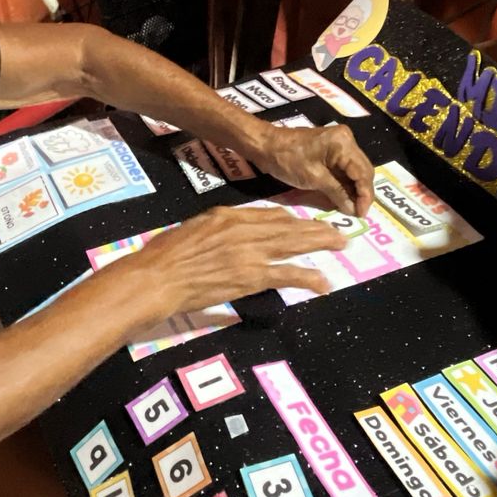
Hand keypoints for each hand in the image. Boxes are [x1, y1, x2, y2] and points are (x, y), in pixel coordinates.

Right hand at [129, 204, 347, 323]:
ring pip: (293, 244)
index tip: (301, 225)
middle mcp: (243, 229)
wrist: (157, 277)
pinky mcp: (251, 276)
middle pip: (288, 226)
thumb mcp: (192, 228)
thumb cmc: (165, 255)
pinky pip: (287, 274)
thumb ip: (217, 228)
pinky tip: (324, 281)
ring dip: (320, 244)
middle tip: (336, 231)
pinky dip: (308, 277)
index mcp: (227, 215)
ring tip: (339, 246)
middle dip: (314, 228)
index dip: (290, 220)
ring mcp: (250, 252)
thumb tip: (231, 234)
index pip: (268, 215)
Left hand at [251, 121, 373, 215]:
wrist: (266, 146)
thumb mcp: (314, 178)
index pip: (363, 172)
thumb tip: (354, 210)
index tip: (362, 214)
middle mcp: (347, 140)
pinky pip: (345, 168)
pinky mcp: (333, 149)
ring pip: (356, 170)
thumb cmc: (287, 160)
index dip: (365, 195)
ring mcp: (341, 144)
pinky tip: (345, 197)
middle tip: (359, 213)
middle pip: (363, 170)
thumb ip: (337, 193)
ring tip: (353, 208)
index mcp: (343, 144)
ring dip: (355, 189)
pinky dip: (346, 183)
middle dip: (362, 193)